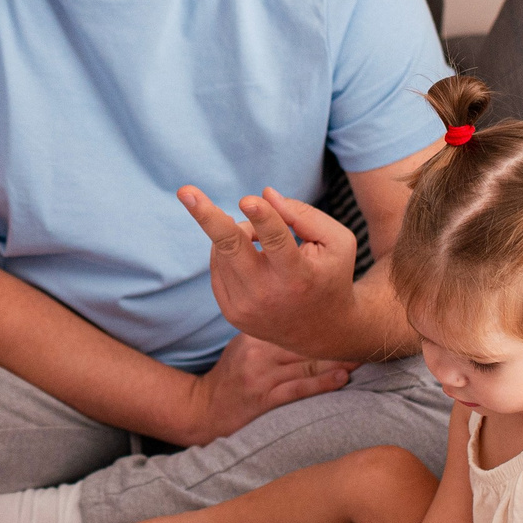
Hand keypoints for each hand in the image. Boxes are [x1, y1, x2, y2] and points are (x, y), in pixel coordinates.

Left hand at [178, 185, 361, 356]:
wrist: (322, 331)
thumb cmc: (331, 275)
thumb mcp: (337, 242)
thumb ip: (305, 215)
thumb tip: (264, 195)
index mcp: (300, 276)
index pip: (279, 242)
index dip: (264, 219)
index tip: (248, 200)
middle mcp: (268, 294)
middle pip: (231, 248)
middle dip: (207, 216)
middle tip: (185, 191)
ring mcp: (245, 306)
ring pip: (224, 249)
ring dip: (239, 232)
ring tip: (261, 241)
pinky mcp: (231, 312)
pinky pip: (218, 265)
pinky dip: (229, 250)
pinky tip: (250, 257)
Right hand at [184, 332, 352, 443]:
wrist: (205, 409)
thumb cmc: (231, 375)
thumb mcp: (244, 345)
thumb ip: (271, 333)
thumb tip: (309, 319)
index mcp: (254, 335)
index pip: (293, 321)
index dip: (323, 318)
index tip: (347, 314)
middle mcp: (257, 353)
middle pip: (304, 342)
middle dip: (335, 338)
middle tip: (362, 332)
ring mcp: (261, 377)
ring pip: (306, 365)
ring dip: (337, 360)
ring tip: (362, 354)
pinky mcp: (265, 400)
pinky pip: (298, 390)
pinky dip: (322, 383)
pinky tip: (342, 377)